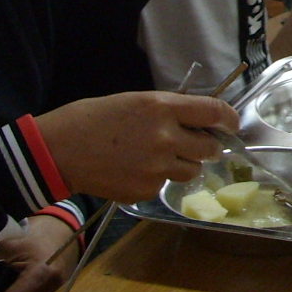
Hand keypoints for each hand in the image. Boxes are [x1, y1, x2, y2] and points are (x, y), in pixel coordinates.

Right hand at [34, 90, 231, 200]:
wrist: (59, 150)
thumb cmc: (92, 119)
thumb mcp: (134, 101)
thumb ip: (168, 110)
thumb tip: (196, 120)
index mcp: (162, 108)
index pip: (214, 112)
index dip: (229, 119)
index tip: (231, 124)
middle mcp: (165, 138)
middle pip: (209, 148)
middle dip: (206, 146)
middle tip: (194, 144)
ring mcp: (157, 167)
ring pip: (192, 171)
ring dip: (184, 165)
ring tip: (158, 158)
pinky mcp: (146, 190)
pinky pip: (165, 186)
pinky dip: (157, 180)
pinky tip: (135, 170)